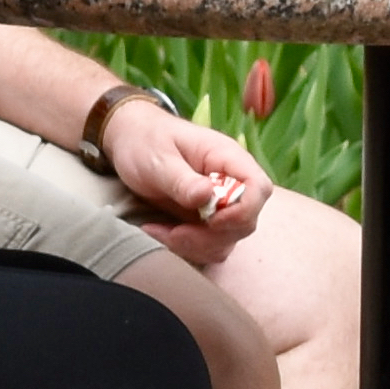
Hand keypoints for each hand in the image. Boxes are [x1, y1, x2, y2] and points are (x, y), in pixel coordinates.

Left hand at [99, 100, 274, 267]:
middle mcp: (231, 183)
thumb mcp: (158, 158)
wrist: (130, 141)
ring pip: (228, 240)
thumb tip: (207, 195)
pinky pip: (210, 246)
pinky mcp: (205, 221)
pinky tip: (161, 233)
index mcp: (227, 158)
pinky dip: (187, 248)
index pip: (259, 188)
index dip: (243, 211)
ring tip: (161, 232)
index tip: (211, 221)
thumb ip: (181, 179)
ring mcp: (220, 204)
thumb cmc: (146, 141)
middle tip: (173, 232)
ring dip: (195, 246)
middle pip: (246, 221)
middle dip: (210, 236)